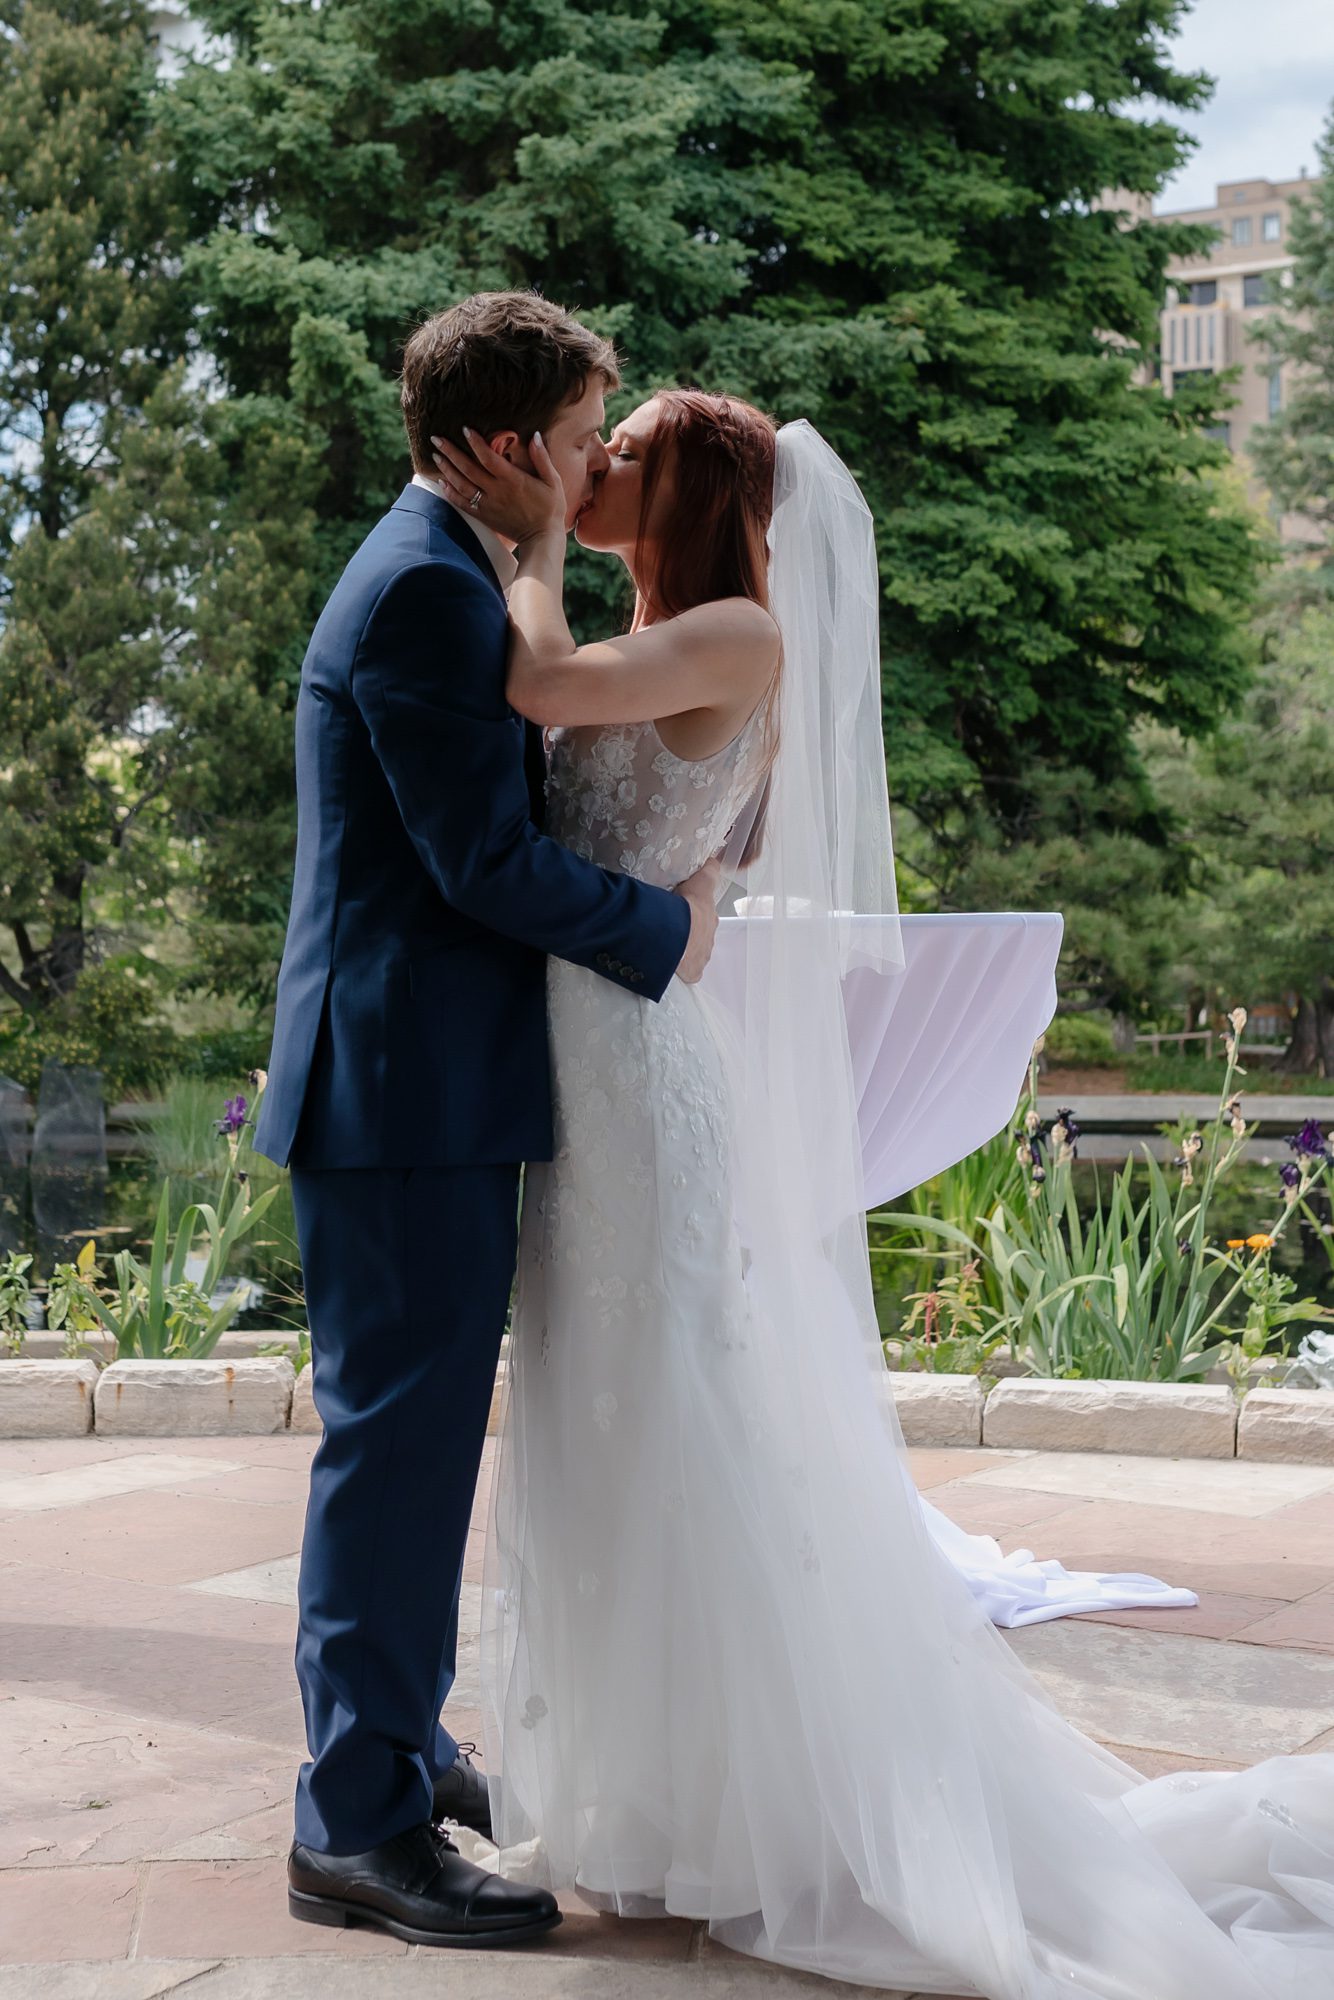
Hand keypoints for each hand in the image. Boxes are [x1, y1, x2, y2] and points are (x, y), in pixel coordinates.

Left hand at [430, 427, 565, 544]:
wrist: (542, 539)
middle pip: (468, 468)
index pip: (488, 457)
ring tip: (436, 455)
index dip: (475, 442)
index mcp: (512, 479)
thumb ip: (542, 458)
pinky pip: (462, 504)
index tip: (464, 429)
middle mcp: (496, 491)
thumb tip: (534, 435)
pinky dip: (450, 493)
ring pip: (461, 485)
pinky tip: (442, 482)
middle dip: (450, 452)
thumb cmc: (550, 508)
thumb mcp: (553, 481)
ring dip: (447, 469)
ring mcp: (488, 505)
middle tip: (436, 438)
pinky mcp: (484, 517)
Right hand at [673, 857, 721, 984]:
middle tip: (669, 928)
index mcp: (710, 918)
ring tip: (666, 946)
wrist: (673, 933)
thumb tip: (715, 859)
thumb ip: (708, 870)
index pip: (703, 916)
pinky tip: (670, 965)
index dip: (692, 913)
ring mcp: (703, 958)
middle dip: (688, 933)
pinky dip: (681, 969)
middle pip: (699, 936)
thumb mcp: (700, 881)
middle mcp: (710, 939)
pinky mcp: (694, 973)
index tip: (680, 912)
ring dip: (684, 951)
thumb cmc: (685, 906)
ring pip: (694, 954)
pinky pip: (688, 972)